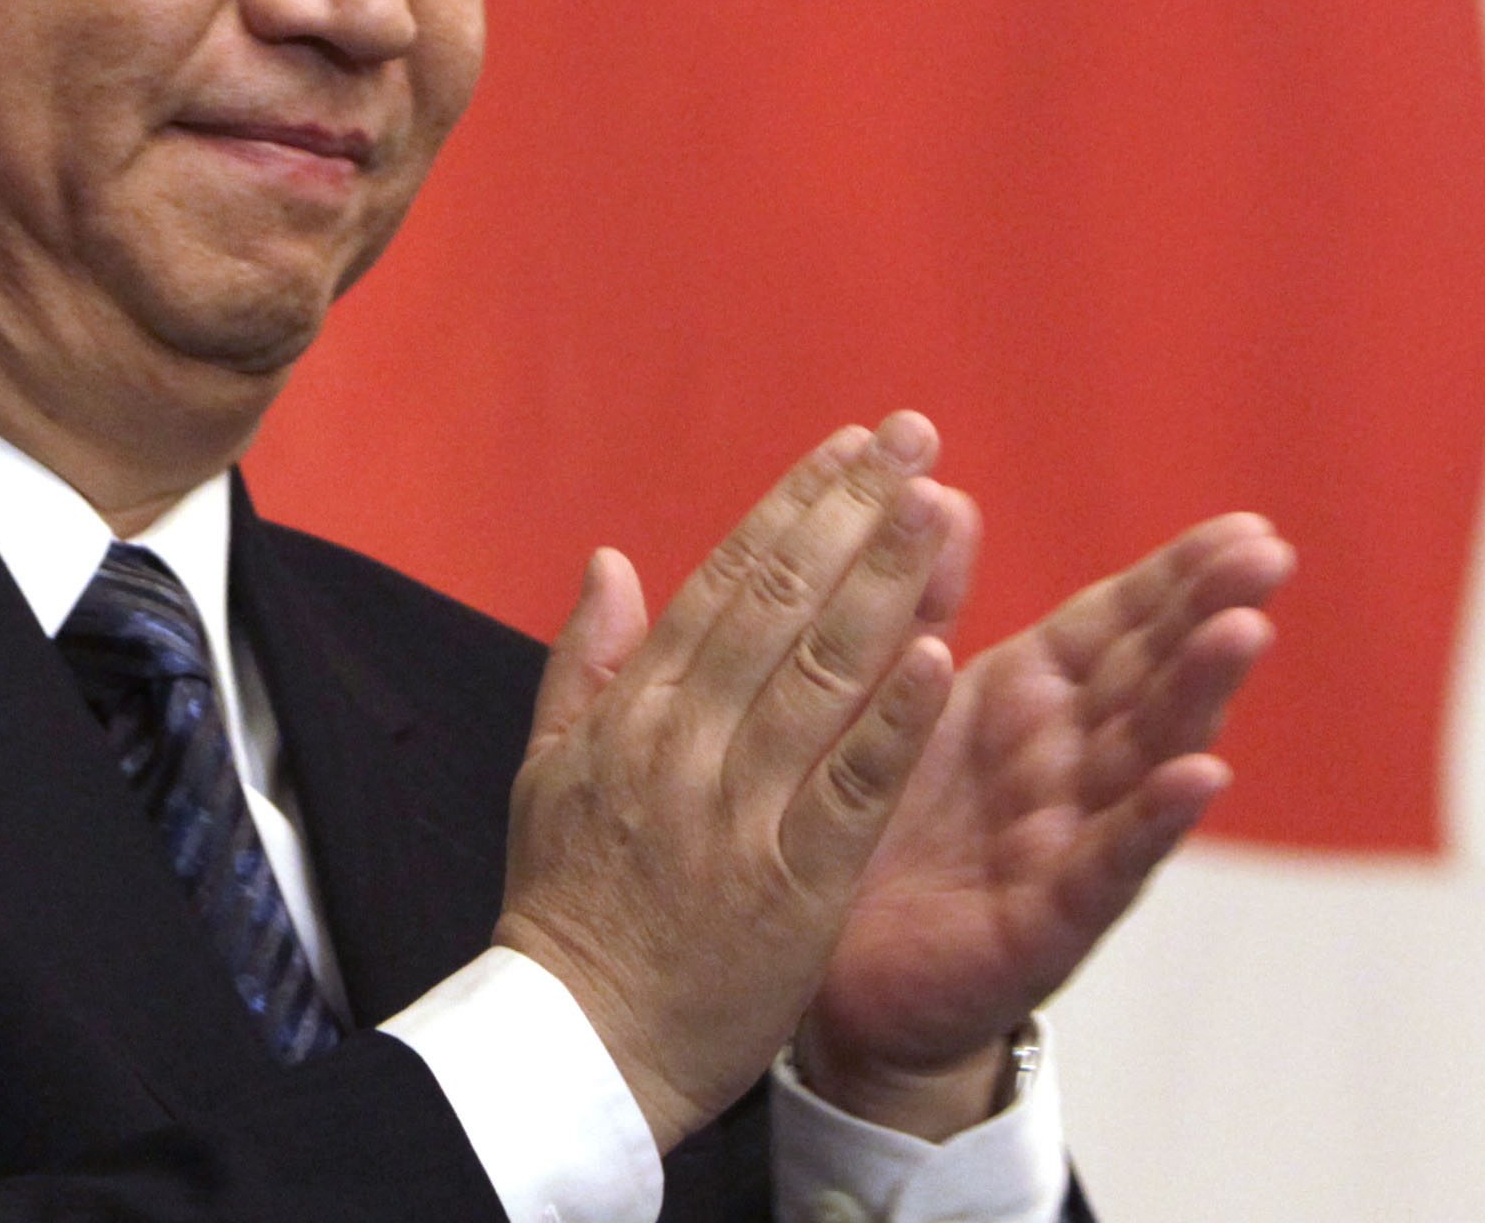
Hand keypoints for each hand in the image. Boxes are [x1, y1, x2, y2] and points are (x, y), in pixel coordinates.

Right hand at [495, 415, 968, 1155]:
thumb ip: (584, 660)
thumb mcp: (546, 770)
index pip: (728, 579)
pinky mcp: (793, 885)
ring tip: (938, 506)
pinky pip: (853, 789)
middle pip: (782, 604)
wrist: (576, 1050)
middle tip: (914, 436)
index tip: (851, 447)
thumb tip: (611, 559)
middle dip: (853, 511)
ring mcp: (740, 810)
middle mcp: (688, 741)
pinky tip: (938, 654)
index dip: (795, 505)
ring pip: (823, 674)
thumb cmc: (565, 908)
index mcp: (637, 709)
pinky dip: (893, 719)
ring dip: (886, 582)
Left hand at [797, 511, 1295, 1135]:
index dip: (1177, 575)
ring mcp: (1065, 841)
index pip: (1118, 624)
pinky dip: (1152, 820)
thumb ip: (925, 600)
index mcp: (1029, 698)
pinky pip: (1105, 865)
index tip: (1246, 525)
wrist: (830, 968)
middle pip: (1148, 678)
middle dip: (1206, 613)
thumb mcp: (895, 694)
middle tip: (1269, 555)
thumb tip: (943, 492)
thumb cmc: (877, 813)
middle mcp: (1066, 763)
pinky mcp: (1042, 921)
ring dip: (1197, 696)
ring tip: (1244, 632)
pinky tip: (1201, 778)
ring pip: (1145, 758)